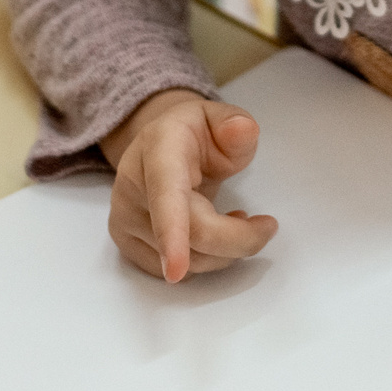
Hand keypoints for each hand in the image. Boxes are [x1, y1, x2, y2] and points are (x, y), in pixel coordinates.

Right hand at [101, 89, 278, 282]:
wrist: (156, 144)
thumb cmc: (194, 134)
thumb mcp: (218, 118)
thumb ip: (234, 123)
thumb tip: (242, 129)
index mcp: (158, 150)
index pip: (165, 195)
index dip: (172, 232)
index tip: (177, 269)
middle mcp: (132, 187)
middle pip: (191, 237)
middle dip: (239, 239)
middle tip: (267, 226)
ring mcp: (124, 219)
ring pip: (188, 262)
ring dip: (225, 251)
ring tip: (235, 218)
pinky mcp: (126, 243)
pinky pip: (178, 272)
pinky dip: (205, 259)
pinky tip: (210, 231)